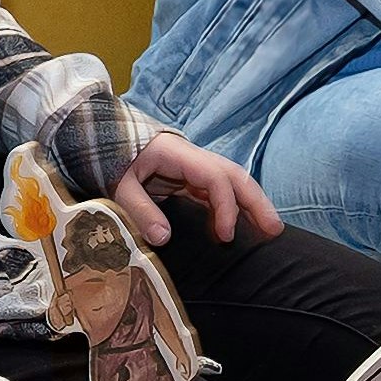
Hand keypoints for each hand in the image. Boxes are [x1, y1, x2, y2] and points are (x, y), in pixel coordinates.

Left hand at [113, 132, 278, 245]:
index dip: (226, 206)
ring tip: (271, 230)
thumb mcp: (117, 183)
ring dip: (253, 204)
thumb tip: (163, 238)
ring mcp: (195, 170)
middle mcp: (194, 160)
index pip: (215, 178)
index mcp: (179, 155)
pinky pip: (220, 193)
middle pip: (236, 176)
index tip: (226, 235)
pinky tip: (244, 226)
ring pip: (234, 183)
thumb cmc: (111, 159)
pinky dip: (235, 208)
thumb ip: (138, 208)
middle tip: (274, 230)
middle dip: (257, 202)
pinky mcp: (191, 181)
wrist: (105, 141)